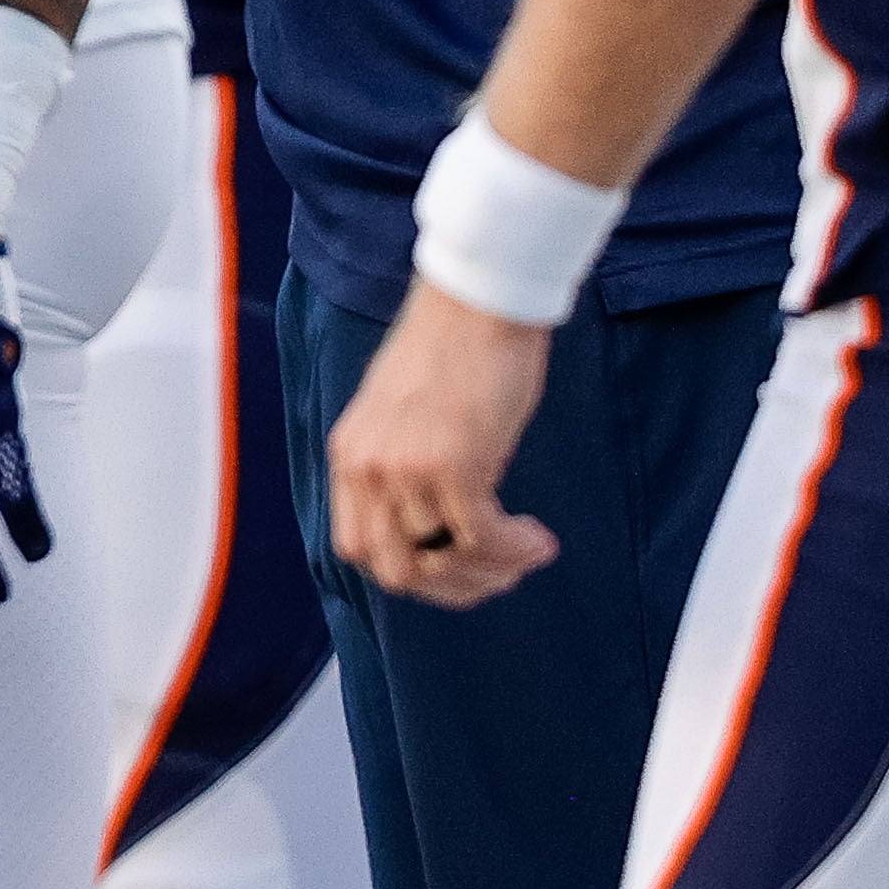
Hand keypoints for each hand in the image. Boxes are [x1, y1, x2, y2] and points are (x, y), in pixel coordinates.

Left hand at [329, 283, 559, 607]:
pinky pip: (482, 539)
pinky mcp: (453, 463)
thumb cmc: (453, 352)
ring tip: (527, 551)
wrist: (477, 301)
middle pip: (395, 571)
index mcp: (350, 455)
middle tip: (498, 572)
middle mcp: (368, 467)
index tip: (454, 566)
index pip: (357, 548)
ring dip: (494, 569)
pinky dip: (514, 552)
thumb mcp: (406, 417)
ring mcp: (406, 467)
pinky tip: (538, 541)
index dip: (409, 571)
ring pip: (443, 560)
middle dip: (451, 586)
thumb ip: (405, 468)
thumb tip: (440, 528)